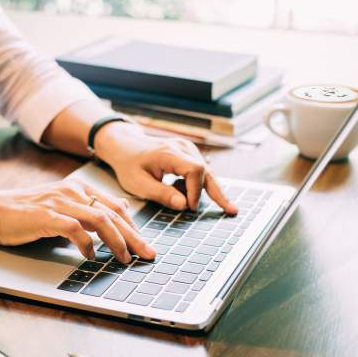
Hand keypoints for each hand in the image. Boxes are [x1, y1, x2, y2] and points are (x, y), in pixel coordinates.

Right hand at [0, 180, 155, 262]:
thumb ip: (79, 218)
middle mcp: (72, 192)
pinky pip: (75, 229)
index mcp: (77, 189)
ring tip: (125, 258)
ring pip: (100, 219)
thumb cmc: (22, 214)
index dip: (132, 226)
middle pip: (114, 214)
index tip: (142, 243)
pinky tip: (91, 256)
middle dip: (134, 236)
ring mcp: (60, 203)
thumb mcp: (58, 211)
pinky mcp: (46, 216)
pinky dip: (87, 244)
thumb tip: (103, 234)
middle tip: (148, 254)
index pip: (115, 206)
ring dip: (117, 241)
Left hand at [94, 122, 238, 213]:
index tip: (189, 207)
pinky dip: (196, 185)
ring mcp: (187, 148)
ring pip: (206, 172)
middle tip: (232, 210)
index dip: (196, 191)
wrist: (125, 146)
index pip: (195, 170)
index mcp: (169, 153)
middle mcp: (182, 147)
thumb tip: (183, 205)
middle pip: (207, 170)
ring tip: (213, 206)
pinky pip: (199, 171)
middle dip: (218, 193)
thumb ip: (161, 194)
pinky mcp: (189, 152)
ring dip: (204, 190)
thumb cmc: (129, 165)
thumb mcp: (138, 184)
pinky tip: (182, 192)